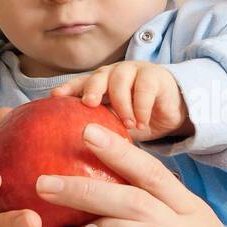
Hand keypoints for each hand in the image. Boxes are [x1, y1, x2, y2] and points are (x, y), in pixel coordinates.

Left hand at [32, 122, 226, 226]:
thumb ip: (163, 222)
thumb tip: (117, 209)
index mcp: (193, 213)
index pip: (154, 173)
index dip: (119, 150)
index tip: (86, 130)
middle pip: (135, 197)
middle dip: (87, 184)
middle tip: (45, 178)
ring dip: (93, 221)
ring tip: (56, 219)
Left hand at [52, 61, 191, 142]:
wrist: (170, 111)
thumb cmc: (137, 120)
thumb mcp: (115, 127)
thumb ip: (98, 132)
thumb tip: (76, 154)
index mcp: (100, 85)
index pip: (80, 83)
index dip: (68, 88)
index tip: (55, 98)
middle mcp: (113, 75)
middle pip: (98, 76)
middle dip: (92, 88)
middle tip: (90, 104)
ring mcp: (134, 72)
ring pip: (120, 79)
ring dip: (121, 103)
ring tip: (127, 125)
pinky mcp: (155, 76)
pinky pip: (144, 87)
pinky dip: (141, 106)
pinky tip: (142, 123)